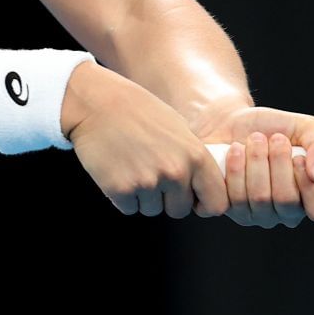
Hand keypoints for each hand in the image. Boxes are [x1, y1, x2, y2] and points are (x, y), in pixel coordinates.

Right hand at [62, 64, 230, 217]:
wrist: (97, 104)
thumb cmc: (138, 111)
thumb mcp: (178, 128)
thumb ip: (193, 159)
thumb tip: (201, 187)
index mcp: (195, 156)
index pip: (216, 203)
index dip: (203, 204)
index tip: (192, 199)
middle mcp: (175, 172)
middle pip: (179, 210)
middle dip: (167, 200)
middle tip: (151, 176)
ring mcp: (147, 183)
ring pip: (151, 210)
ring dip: (143, 197)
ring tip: (132, 167)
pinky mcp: (121, 190)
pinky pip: (129, 208)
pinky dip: (123, 196)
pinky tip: (118, 171)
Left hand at [192, 104, 313, 227]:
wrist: (231, 122)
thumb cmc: (272, 127)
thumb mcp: (305, 127)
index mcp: (310, 196)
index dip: (310, 186)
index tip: (298, 157)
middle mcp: (285, 212)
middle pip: (286, 201)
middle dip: (279, 162)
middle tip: (274, 138)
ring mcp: (257, 215)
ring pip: (260, 198)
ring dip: (257, 160)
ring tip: (255, 140)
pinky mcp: (230, 210)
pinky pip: (234, 197)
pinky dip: (236, 168)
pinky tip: (235, 151)